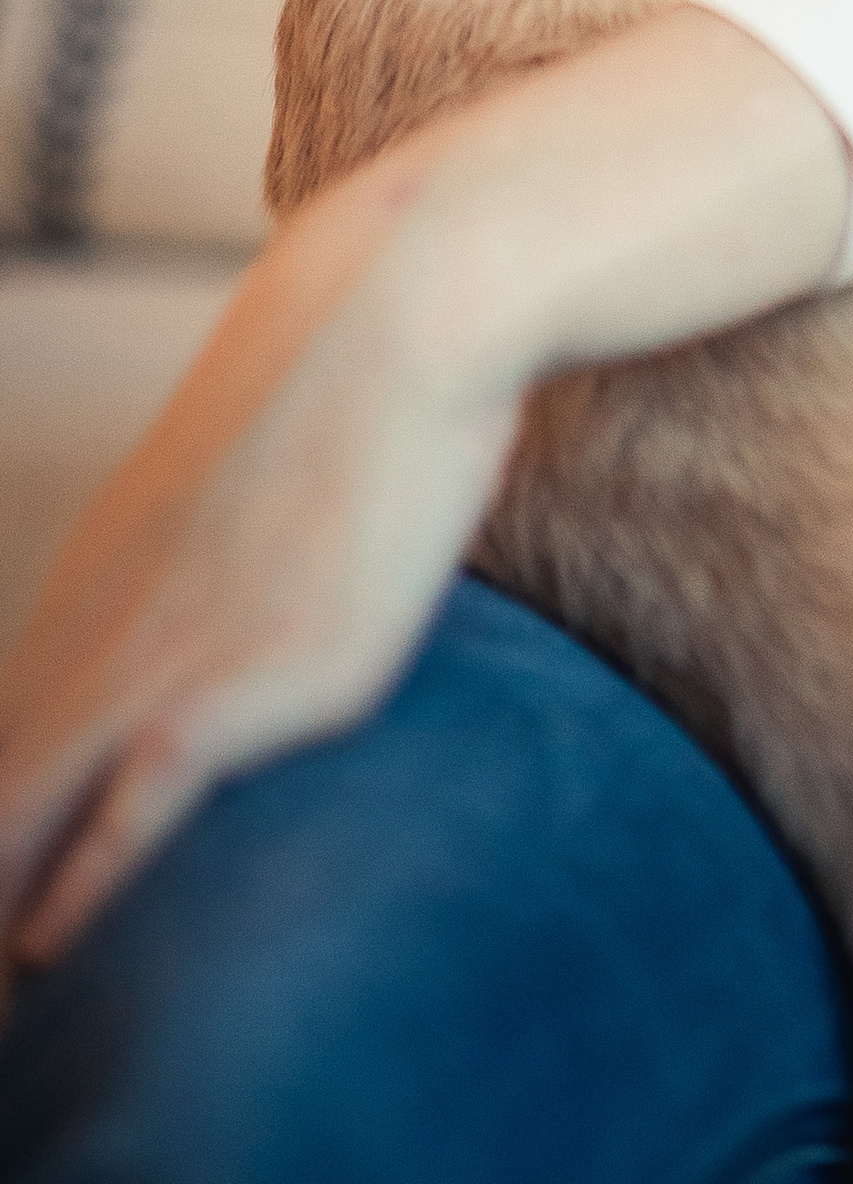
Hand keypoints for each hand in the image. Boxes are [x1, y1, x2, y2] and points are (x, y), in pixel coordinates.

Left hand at [0, 9, 847, 973]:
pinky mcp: (250, 668)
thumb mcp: (259, 474)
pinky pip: (135, 802)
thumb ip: (233, 546)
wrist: (415, 299)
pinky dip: (81, 887)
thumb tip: (277, 580)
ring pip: (17, 810)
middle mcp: (106, 620)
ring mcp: (171, 646)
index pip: (5, 733)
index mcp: (101, 582)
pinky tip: (49, 950)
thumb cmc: (360, 374)